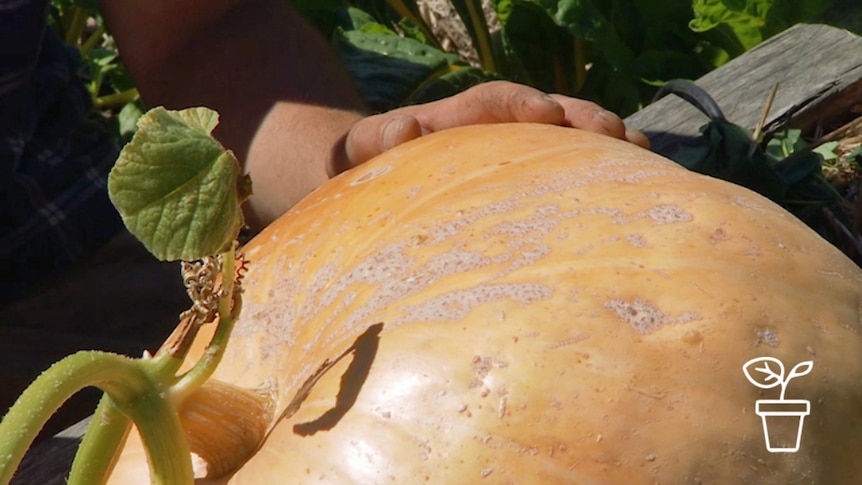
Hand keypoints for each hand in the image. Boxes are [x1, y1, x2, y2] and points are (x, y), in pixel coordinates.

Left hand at [339, 81, 649, 172]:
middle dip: (585, 118)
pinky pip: (574, 173)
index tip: (547, 114)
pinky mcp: (534, 181)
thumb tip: (404, 126)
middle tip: (618, 136)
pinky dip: (606, 176)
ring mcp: (522, 154)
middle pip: (551, 112)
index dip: (522, 104)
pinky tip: (640, 190)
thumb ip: (378, 138)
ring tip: (645, 156)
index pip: (495, 100)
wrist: (383, 179)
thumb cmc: (373, 164)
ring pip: (572, 140)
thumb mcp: (365, 149)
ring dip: (609, 146)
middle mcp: (499, 128)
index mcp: (461, 117)